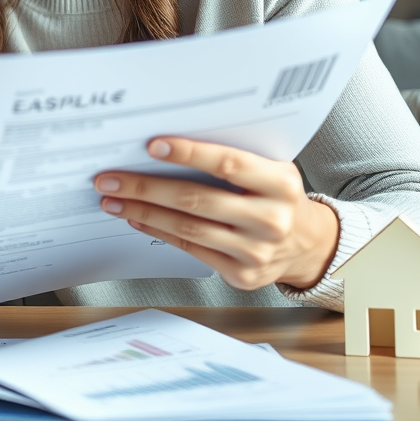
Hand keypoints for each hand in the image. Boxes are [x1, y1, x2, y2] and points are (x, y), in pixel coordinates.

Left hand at [93, 137, 339, 290]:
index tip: (152, 146)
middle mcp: (271, 219)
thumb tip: (166, 144)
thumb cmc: (278, 197)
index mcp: (280, 184)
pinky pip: (190, 248)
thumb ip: (233, 158)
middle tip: (109, 178)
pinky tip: (137, 218)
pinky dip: (158, 231)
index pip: (228, 164)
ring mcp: (256, 252)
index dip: (189, 154)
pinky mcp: (241, 275)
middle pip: (197, 199)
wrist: (310, 245)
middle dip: (146, 187)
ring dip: (142, 211)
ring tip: (112, 199)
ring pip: (187, 227)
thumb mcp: (270, 169)